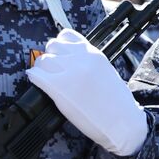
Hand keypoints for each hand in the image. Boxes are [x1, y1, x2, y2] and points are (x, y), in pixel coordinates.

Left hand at [26, 30, 148, 156]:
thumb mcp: (107, 73)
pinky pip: (36, 75)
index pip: (67, 36)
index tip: (60, 57)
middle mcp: (81, 58)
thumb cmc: (118, 103)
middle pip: (52, 46)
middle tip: (52, 71)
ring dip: (41, 69)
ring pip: (42, 59)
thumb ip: (90, 64)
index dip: (60, 47)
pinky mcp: (59, 87)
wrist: (123, 122)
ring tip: (46, 80)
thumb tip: (73, 63)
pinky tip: (40, 86)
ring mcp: (69, 72)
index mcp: (94, 53)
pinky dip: (35, 79)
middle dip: (51, 57)